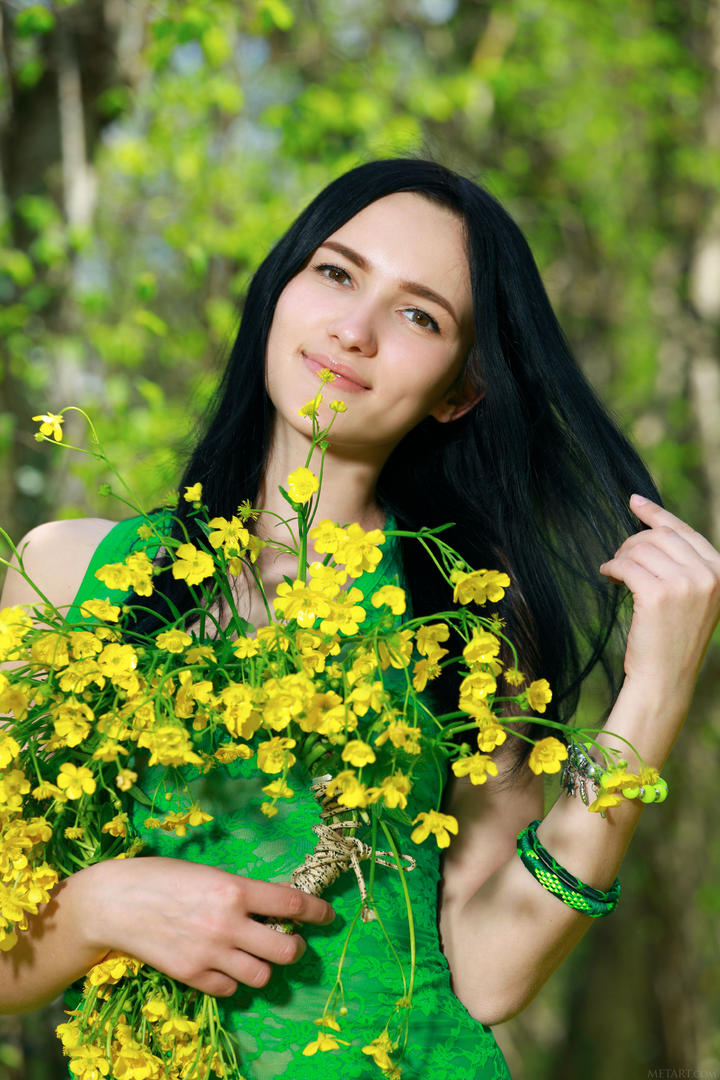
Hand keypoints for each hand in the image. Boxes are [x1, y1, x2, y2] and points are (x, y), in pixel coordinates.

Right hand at [82, 857, 334, 996]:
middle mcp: (228, 924)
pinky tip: (223, 964)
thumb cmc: (161, 877)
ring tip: (254, 953)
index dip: (317, 911)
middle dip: (295, 946)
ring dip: (264, 965)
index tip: (327, 915)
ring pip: (262, 976)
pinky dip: (232, 979)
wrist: (115, 902)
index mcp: (234, 889)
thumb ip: (239, 891)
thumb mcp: (208, 872)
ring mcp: (210, 953)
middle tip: (290, 940)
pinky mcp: (191, 975)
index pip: (292, 904)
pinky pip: (230, 988)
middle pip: (286, 950)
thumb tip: (270, 905)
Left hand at [599, 494, 719, 711]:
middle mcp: (710, 575)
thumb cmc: (673, 638)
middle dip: (633, 542)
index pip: (684, 532)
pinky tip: (607, 574)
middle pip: (660, 537)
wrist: (665, 678)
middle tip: (620, 557)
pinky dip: (612, 566)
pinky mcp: (658, 595)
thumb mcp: (692, 597)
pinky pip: (626, 565)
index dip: (657, 515)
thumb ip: (683, 564)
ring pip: (641, 549)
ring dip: (621, 556)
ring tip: (615, 571)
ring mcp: (686, 584)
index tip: (635, 502)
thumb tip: (652, 525)